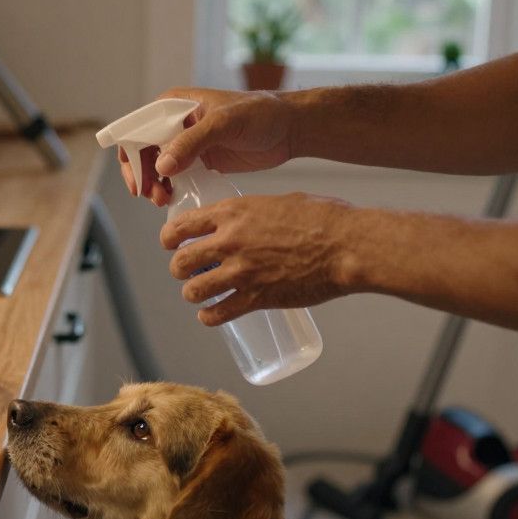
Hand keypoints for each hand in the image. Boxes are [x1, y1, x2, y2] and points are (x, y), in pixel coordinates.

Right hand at [119, 87, 297, 206]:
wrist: (288, 129)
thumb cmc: (260, 114)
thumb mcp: (224, 124)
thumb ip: (192, 142)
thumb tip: (162, 165)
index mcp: (173, 106)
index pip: (138, 129)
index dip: (131, 155)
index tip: (139, 181)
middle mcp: (174, 124)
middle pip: (142, 152)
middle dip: (143, 175)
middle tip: (152, 196)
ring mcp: (186, 145)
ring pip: (156, 168)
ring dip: (154, 186)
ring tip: (163, 200)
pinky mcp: (199, 162)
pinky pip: (175, 178)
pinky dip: (170, 190)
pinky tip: (174, 200)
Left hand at [160, 192, 354, 324]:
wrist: (347, 246)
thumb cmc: (323, 219)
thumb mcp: (280, 201)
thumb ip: (256, 213)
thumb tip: (248, 220)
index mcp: (233, 212)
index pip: (182, 226)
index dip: (170, 237)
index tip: (171, 243)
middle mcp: (229, 242)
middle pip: (180, 262)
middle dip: (179, 269)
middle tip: (186, 272)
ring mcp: (241, 272)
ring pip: (193, 290)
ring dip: (192, 294)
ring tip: (199, 294)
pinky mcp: (256, 299)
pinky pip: (217, 314)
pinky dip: (209, 317)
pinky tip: (210, 315)